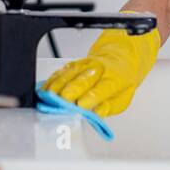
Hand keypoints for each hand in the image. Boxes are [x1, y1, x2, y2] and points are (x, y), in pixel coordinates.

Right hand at [40, 11, 160, 116]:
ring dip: (58, 86)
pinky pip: (61, 71)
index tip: (81, 105)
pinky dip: (52, 80)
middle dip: (72, 90)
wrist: (123, 55)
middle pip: (83, 79)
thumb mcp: (124, 97)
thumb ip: (110, 107)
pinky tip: (45, 89)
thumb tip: (98, 113)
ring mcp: (85, 65)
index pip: (102, 88)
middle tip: (63, 101)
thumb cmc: (123, 79)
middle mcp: (99, 69)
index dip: (91, 97)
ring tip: (50, 97)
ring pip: (69, 74)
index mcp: (115, 79)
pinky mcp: (74, 63)